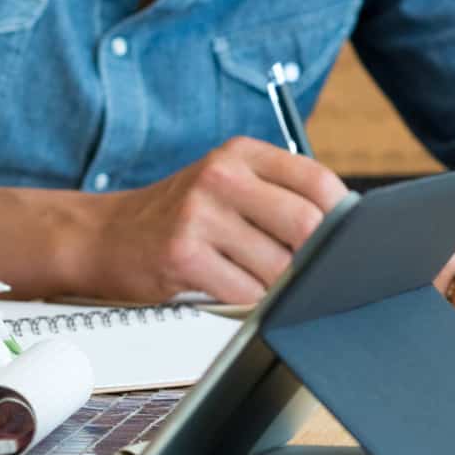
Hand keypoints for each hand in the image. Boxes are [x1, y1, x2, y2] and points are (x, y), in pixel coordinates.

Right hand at [93, 138, 347, 303]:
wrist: (104, 236)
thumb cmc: (179, 216)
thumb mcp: (224, 185)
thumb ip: (278, 195)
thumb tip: (350, 232)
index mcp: (238, 153)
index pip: (317, 181)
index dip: (340, 217)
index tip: (338, 239)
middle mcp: (218, 176)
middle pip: (305, 224)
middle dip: (312, 257)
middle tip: (301, 269)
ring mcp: (198, 214)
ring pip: (279, 266)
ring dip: (277, 285)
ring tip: (253, 278)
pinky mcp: (182, 254)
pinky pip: (246, 292)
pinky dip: (247, 301)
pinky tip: (226, 288)